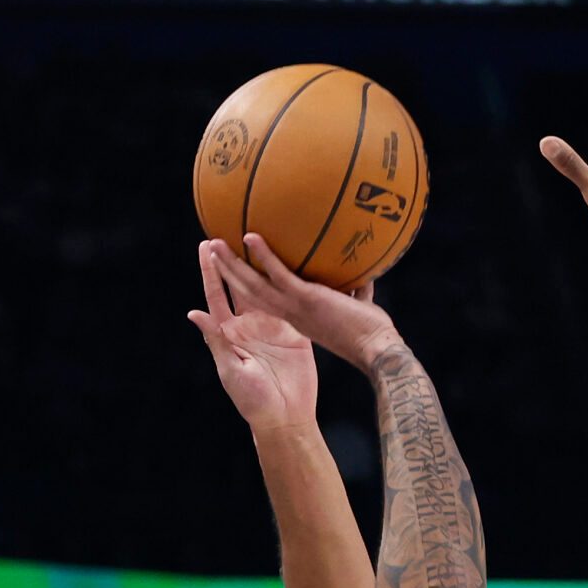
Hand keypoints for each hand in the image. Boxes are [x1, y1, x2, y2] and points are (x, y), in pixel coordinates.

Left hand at [188, 241, 319, 430]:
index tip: (206, 247)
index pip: (217, 295)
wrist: (286, 417)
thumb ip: (216, 340)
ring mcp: (273, 327)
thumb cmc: (253, 400)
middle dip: (232, 259)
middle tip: (227, 231)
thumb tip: (194, 312)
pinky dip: (290, 284)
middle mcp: (249, 325)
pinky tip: (291, 262)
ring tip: (257, 237)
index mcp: (229, 333)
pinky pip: (292, 303)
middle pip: (239, 285)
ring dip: (260, 265)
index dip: (211, 272)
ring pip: (265, 289)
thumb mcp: (231, 370)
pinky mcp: (295, 332)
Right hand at [205, 234, 400, 373]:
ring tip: (214, 244)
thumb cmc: (370, 332)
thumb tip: (362, 272)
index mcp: (295, 317)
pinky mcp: (305, 300)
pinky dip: (263, 256)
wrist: (376, 350)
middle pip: (246, 292)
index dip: (245, 284)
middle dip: (227, 272)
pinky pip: (277, 275)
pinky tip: (250, 237)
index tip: (234, 268)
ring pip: (252, 284)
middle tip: (211, 251)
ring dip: (232, 263)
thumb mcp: (356, 305)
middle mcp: (288, 314)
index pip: (262, 299)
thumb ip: (354, 289)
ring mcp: (294, 307)